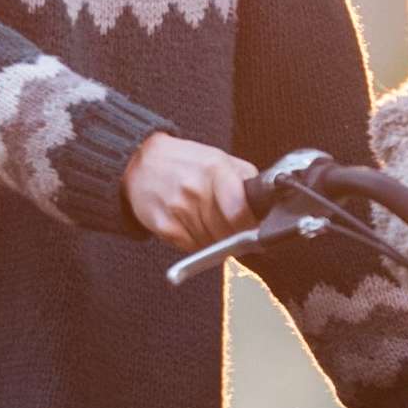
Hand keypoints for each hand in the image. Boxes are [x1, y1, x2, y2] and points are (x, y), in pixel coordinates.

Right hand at [122, 133, 256, 251]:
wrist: (141, 162)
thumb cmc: (185, 161)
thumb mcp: (220, 158)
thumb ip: (246, 181)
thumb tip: (266, 209)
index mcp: (215, 168)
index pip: (240, 212)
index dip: (250, 224)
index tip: (252, 225)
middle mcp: (195, 189)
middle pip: (229, 233)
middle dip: (236, 234)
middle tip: (233, 225)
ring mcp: (178, 210)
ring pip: (213, 244)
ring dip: (217, 240)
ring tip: (210, 221)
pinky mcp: (165, 227)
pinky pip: (193, 248)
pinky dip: (198, 242)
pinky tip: (193, 225)